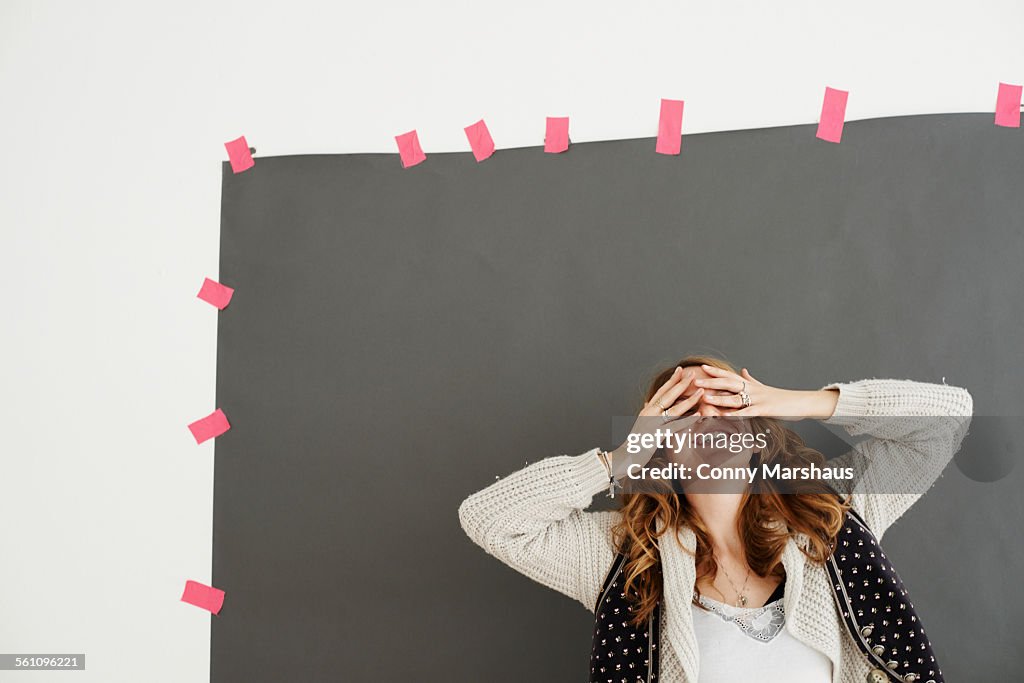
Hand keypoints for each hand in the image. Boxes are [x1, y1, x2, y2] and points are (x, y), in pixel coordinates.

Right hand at [607, 367, 703, 477]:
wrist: (623, 458)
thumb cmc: (633, 444)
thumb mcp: (639, 425)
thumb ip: (645, 413)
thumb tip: (648, 403)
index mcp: (646, 411)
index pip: (660, 391)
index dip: (671, 380)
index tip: (680, 370)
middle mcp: (648, 414)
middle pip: (667, 395)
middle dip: (681, 383)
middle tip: (692, 373)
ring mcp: (652, 424)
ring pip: (673, 409)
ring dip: (688, 400)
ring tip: (700, 392)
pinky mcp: (656, 436)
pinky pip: (674, 426)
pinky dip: (687, 420)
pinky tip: (698, 416)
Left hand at [696, 364, 837, 419]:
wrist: (801, 402)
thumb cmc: (781, 397)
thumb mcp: (763, 387)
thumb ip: (751, 379)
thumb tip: (742, 369)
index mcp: (750, 384)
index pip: (730, 375)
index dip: (715, 371)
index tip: (701, 367)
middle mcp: (752, 389)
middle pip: (729, 383)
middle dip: (711, 382)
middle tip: (694, 381)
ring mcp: (758, 399)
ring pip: (735, 398)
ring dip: (719, 398)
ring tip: (704, 398)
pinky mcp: (764, 410)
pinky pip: (747, 413)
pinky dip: (735, 415)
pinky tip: (725, 418)